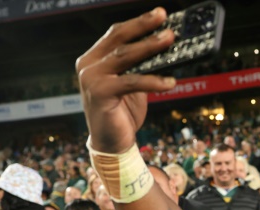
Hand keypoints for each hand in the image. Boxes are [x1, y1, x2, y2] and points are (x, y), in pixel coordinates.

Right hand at [76, 8, 176, 152]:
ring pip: (125, 56)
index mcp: (94, 59)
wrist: (112, 143)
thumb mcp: (133, 84)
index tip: (160, 14)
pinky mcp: (99, 93)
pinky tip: (171, 82)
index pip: (116, 34)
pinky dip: (153, 81)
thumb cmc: (123, 113)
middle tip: (164, 18)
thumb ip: (141, 66)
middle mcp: (89, 65)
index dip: (138, 23)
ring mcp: (91, 78)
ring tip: (170, 40)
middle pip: (119, 38)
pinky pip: (131, 82)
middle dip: (143, 25)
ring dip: (150, 46)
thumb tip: (166, 48)